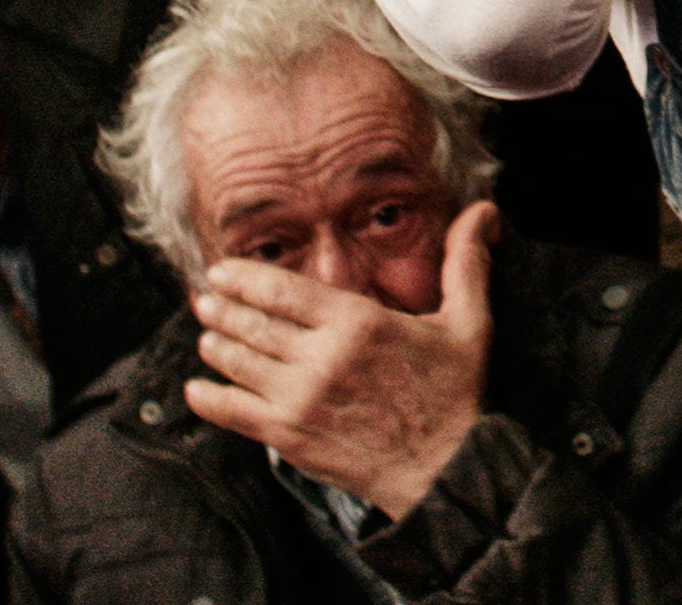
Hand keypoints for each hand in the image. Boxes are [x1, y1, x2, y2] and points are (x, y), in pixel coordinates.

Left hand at [184, 202, 497, 519]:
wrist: (445, 470)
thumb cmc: (455, 393)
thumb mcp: (470, 322)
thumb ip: (466, 263)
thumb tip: (484, 211)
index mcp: (360, 322)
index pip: (284, 289)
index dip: (245, 277)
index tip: (222, 270)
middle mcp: (322, 357)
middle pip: (253, 323)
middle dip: (222, 307)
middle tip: (203, 297)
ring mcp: (301, 399)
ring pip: (239, 363)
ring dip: (216, 345)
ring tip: (206, 334)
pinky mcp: (289, 437)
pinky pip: (235, 413)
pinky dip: (210, 399)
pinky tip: (197, 388)